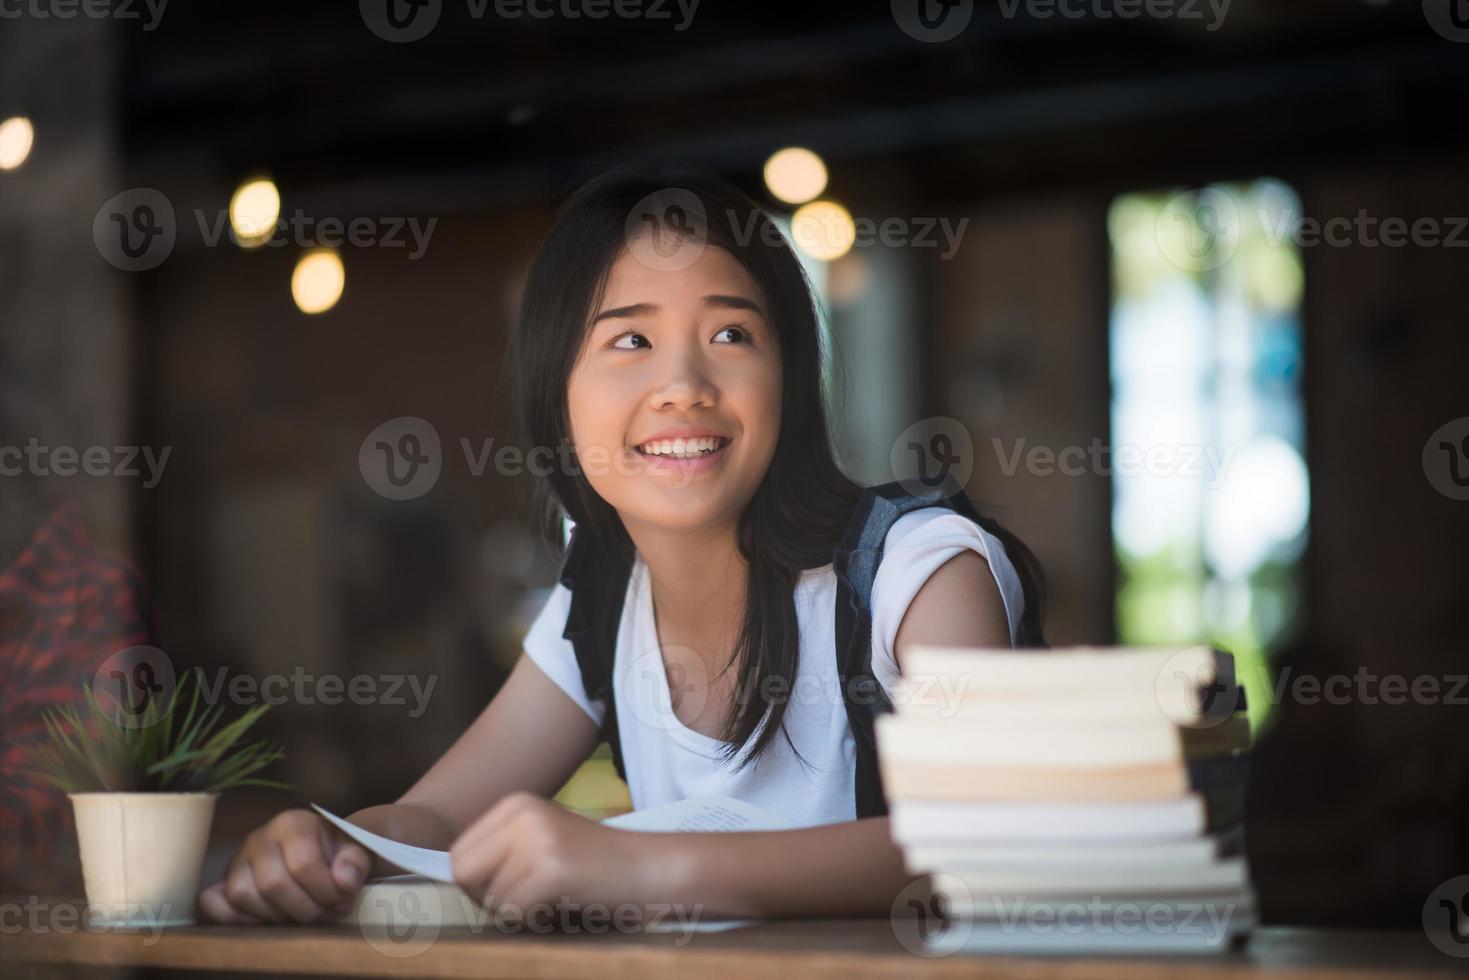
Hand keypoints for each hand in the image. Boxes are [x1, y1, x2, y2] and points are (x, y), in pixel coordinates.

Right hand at [197, 809, 373, 924]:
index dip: (325, 891)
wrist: (324, 853)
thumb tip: (343, 881)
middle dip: (304, 909)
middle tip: (325, 913)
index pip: (303, 864)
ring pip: (243, 895)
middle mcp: (259, 838)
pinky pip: (211, 901)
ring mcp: (237, 860)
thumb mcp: (357, 850)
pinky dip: (232, 917)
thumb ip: (356, 862)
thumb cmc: (339, 852)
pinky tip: (263, 921)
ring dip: (276, 916)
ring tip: (302, 916)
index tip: (342, 900)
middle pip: (272, 884)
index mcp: (292, 823)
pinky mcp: (223, 882)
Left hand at [449, 792, 664, 918]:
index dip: (476, 883)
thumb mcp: (541, 839)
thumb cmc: (595, 864)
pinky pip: (514, 912)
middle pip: (463, 872)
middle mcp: (521, 814)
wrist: (648, 867)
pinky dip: (533, 920)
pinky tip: (560, 906)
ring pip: (490, 898)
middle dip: (486, 897)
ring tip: (552, 899)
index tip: (508, 892)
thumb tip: (456, 877)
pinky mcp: (551, 868)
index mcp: (514, 803)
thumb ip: (502, 851)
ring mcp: (536, 839)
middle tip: (523, 903)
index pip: (459, 853)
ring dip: (516, 912)